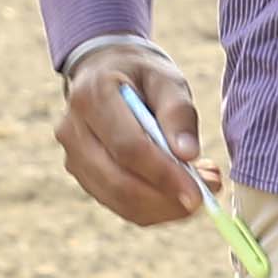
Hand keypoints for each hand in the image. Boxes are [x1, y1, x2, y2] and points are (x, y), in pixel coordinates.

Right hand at [55, 43, 213, 227]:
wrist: (105, 70)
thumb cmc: (141, 74)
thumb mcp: (166, 79)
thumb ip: (178, 112)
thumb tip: (188, 155)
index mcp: (93, 95)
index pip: (128, 147)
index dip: (164, 174)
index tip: (199, 192)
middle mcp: (73, 129)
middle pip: (118, 181)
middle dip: (165, 199)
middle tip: (204, 197)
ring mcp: (72, 155)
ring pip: (117, 199)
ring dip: (161, 208)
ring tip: (197, 191)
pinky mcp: (81, 174)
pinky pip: (117, 203)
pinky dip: (151, 208)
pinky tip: (176, 193)